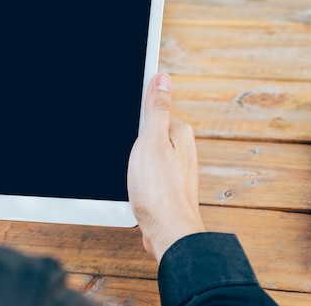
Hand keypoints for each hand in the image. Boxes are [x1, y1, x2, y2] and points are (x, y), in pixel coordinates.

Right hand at [128, 73, 204, 262]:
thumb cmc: (159, 190)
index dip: (135, 117)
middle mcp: (182, 147)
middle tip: (129, 156)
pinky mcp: (168, 184)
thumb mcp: (151, 141)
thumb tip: (162, 78)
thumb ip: (156, 109)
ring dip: (135, 159)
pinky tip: (136, 184)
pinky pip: (149, 170)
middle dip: (134, 139)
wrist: (168, 232)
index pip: (154, 109)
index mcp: (179, 131)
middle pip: (149, 131)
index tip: (128, 131)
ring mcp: (176, 166)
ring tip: (133, 173)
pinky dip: (139, 174)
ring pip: (147, 152)